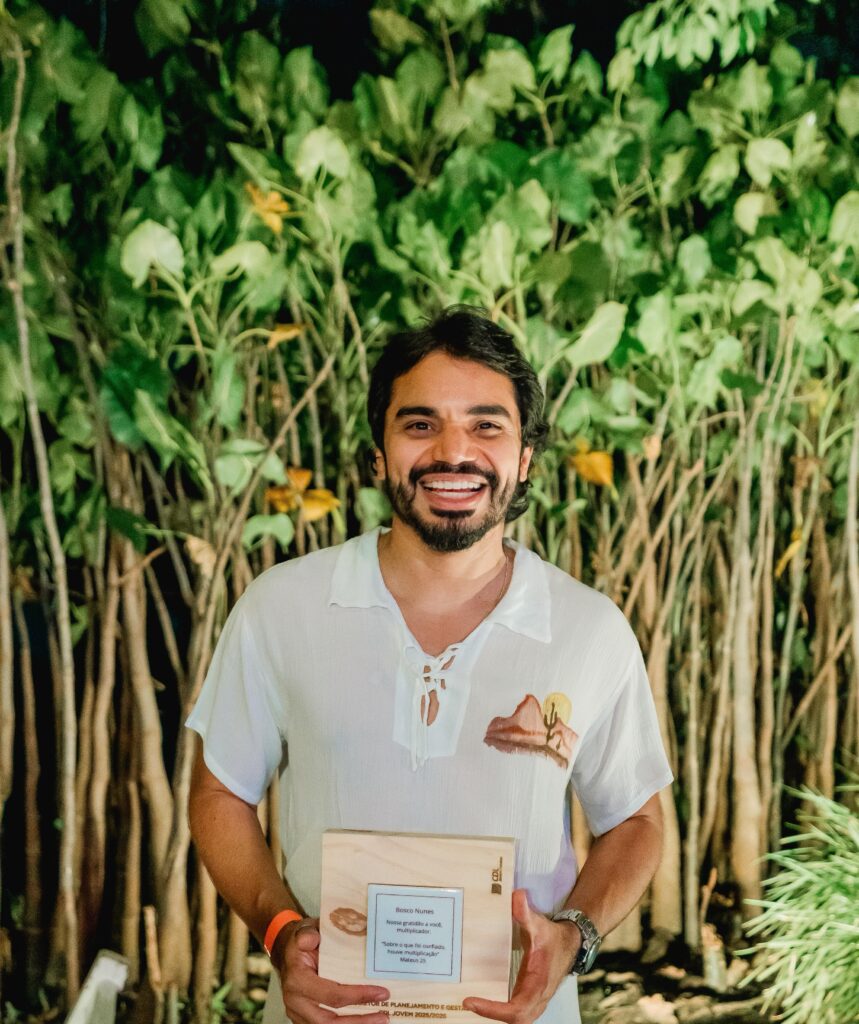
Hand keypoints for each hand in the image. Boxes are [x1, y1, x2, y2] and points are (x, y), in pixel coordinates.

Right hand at [273, 917, 389, 1023]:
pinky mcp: (304, 1019)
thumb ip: (308, 934)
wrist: (287, 953)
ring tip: (379, 1019)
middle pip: (329, 1021)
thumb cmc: (302, 942)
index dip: (357, 996)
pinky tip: (364, 1019)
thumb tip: (311, 939)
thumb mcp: (305, 931)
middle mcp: (296, 1001)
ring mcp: (298, 1013)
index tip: (381, 993)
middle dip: (359, 1021)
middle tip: (383, 1016)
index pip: (331, 995)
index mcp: (297, 980)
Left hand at [462, 890, 578, 1023]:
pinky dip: (499, 1010)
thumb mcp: (540, 924)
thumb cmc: (554, 937)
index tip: (471, 1001)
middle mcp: (537, 997)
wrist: (570, 944)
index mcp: (538, 984)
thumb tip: (517, 896)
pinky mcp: (530, 996)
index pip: (517, 1009)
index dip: (494, 1010)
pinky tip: (484, 1001)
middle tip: (468, 1002)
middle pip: (515, 1020)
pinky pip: (515, 1011)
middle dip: (491, 1015)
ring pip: (516, 1018)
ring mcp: (534, 999)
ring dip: (495, 1014)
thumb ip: (526, 913)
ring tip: (473, 1002)